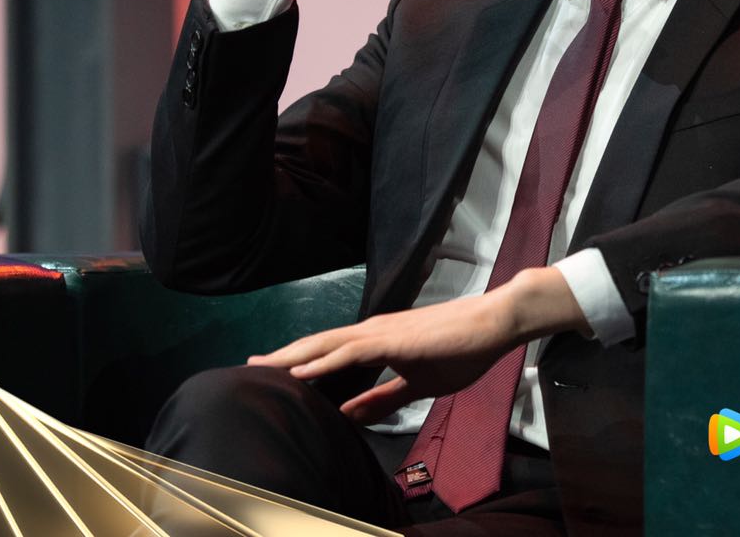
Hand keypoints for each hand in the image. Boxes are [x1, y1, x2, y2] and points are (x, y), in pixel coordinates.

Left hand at [247, 267, 588, 423]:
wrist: (492, 324)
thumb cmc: (461, 349)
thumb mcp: (418, 383)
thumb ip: (383, 397)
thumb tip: (349, 414)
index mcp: (377, 340)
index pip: (328, 351)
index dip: (298, 361)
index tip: (268, 370)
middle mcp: (371, 330)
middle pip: (316, 344)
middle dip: (281, 357)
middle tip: (247, 365)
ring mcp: (380, 332)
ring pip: (324, 344)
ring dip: (291, 357)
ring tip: (260, 366)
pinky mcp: (392, 339)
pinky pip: (348, 351)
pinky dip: (320, 362)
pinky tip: (299, 372)